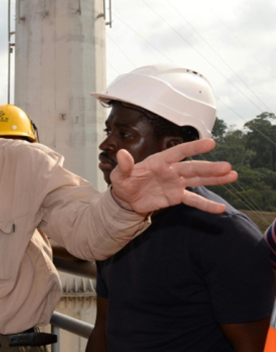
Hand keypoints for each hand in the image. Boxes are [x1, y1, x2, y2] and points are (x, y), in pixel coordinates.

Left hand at [110, 139, 236, 213]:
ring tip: (232, 176)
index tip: (211, 143)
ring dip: (214, 179)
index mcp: (159, 161)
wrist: (126, 199)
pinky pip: (193, 200)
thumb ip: (124, 165)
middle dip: (209, 168)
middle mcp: (171, 170)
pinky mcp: (176, 196)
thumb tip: (121, 154)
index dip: (194, 147)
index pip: (178, 152)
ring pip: (198, 180)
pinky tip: (220, 208)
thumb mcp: (120, 175)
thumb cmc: (124, 183)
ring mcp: (176, 183)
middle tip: (227, 167)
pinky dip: (206, 205)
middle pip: (193, 168)